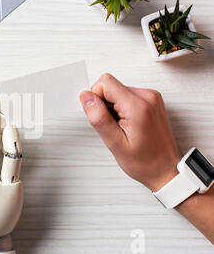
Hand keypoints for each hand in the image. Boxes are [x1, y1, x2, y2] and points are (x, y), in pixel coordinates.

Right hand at [79, 73, 181, 191]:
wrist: (166, 170)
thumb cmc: (145, 162)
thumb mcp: (115, 143)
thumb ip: (98, 116)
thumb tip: (86, 96)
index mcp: (138, 106)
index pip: (105, 83)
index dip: (95, 99)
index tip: (102, 118)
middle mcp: (148, 96)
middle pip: (111, 85)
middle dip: (104, 104)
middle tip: (113, 126)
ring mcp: (152, 97)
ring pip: (117, 90)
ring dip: (113, 107)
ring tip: (121, 127)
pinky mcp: (152, 100)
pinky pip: (126, 95)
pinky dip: (121, 108)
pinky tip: (127, 125)